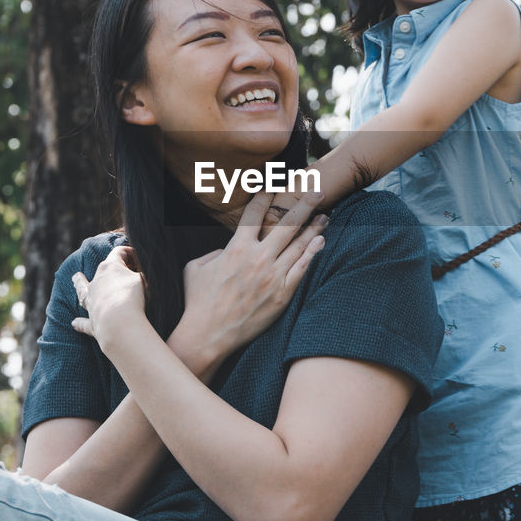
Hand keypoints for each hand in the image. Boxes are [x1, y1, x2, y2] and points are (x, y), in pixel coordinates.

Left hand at [71, 246, 148, 355]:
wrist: (119, 322)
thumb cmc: (133, 297)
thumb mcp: (144, 280)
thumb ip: (143, 275)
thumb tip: (140, 276)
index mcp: (110, 267)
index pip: (119, 253)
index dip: (129, 253)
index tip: (138, 257)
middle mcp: (97, 281)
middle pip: (102, 269)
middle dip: (111, 267)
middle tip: (122, 269)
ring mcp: (92, 300)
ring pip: (83, 289)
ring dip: (79, 283)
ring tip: (75, 278)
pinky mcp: (92, 320)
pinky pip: (84, 320)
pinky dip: (79, 322)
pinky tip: (74, 323)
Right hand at [179, 191, 326, 356]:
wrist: (209, 335)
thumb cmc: (198, 301)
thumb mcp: (195, 267)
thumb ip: (213, 252)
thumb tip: (225, 248)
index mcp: (236, 248)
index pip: (255, 214)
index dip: (265, 196)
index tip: (274, 185)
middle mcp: (257, 258)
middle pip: (287, 224)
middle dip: (305, 204)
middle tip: (318, 191)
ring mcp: (272, 276)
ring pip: (299, 245)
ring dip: (314, 228)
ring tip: (326, 215)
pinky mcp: (282, 294)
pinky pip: (302, 269)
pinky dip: (313, 253)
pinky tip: (321, 241)